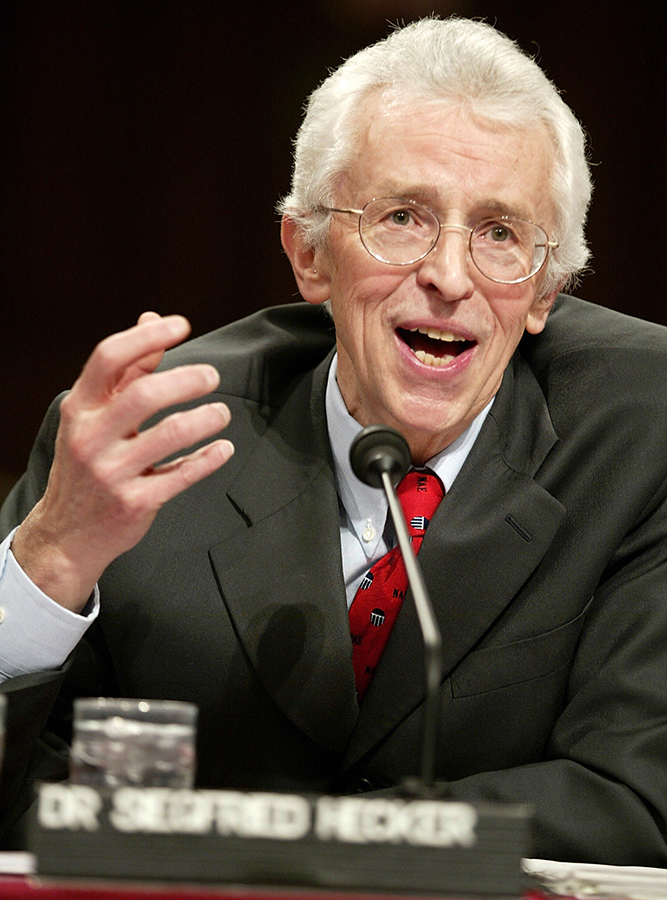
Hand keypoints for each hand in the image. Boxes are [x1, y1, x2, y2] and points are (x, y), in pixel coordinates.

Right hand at [11, 312, 233, 611]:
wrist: (66, 534)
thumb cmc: (87, 463)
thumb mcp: (94, 416)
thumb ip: (127, 371)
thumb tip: (152, 320)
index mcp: (80, 409)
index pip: (109, 358)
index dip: (148, 337)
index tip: (182, 325)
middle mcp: (90, 438)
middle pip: (145, 395)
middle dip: (187, 380)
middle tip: (212, 377)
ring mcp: (111, 473)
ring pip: (169, 435)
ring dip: (205, 419)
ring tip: (222, 413)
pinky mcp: (134, 504)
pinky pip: (181, 476)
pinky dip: (208, 459)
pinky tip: (223, 449)